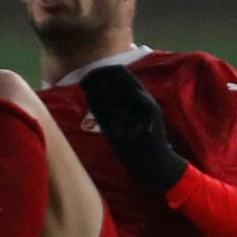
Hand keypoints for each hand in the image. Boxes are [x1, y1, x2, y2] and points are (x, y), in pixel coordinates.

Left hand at [79, 65, 189, 194]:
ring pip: (126, 80)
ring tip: (96, 101)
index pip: (115, 74)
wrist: (151, 164)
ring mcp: (148, 101)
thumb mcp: (109, 125)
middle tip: (83, 85)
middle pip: (120, 72)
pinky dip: (118, 99)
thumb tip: (88, 92)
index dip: (97, 74)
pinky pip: (135, 95)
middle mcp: (141, 95)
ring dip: (107, 88)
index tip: (82, 84)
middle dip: (98, 75)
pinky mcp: (153, 110)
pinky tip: (108, 111)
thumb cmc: (131, 147)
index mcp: (131, 97)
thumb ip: (100, 109)